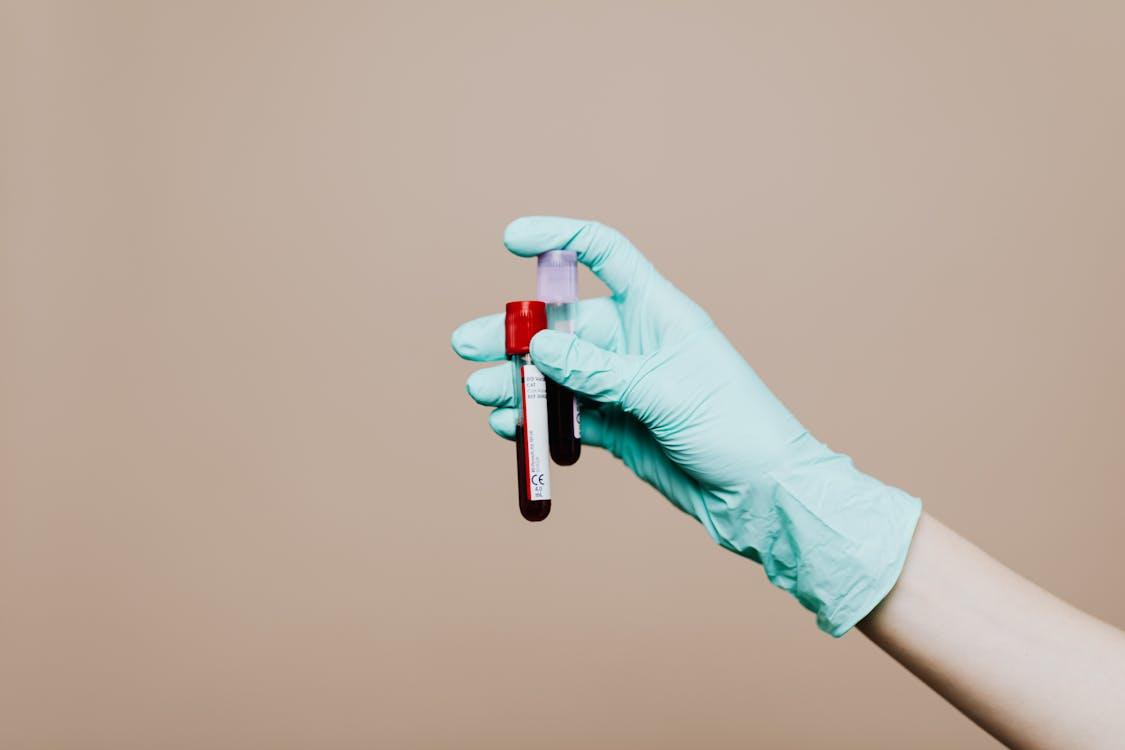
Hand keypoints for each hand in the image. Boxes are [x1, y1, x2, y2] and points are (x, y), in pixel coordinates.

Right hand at [452, 216, 920, 634]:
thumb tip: (539, 346)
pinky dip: (537, 421)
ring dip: (518, 381)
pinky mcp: (617, 427)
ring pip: (556, 373)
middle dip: (514, 333)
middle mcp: (634, 342)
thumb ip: (598, 369)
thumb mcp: (663, 390)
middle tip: (467, 345)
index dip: (558, 239)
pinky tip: (511, 428)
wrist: (760, 492)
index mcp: (656, 311)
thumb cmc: (734, 427)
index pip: (603, 254)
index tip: (510, 239)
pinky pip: (566, 415)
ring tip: (483, 393)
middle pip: (562, 324)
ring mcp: (622, 385)